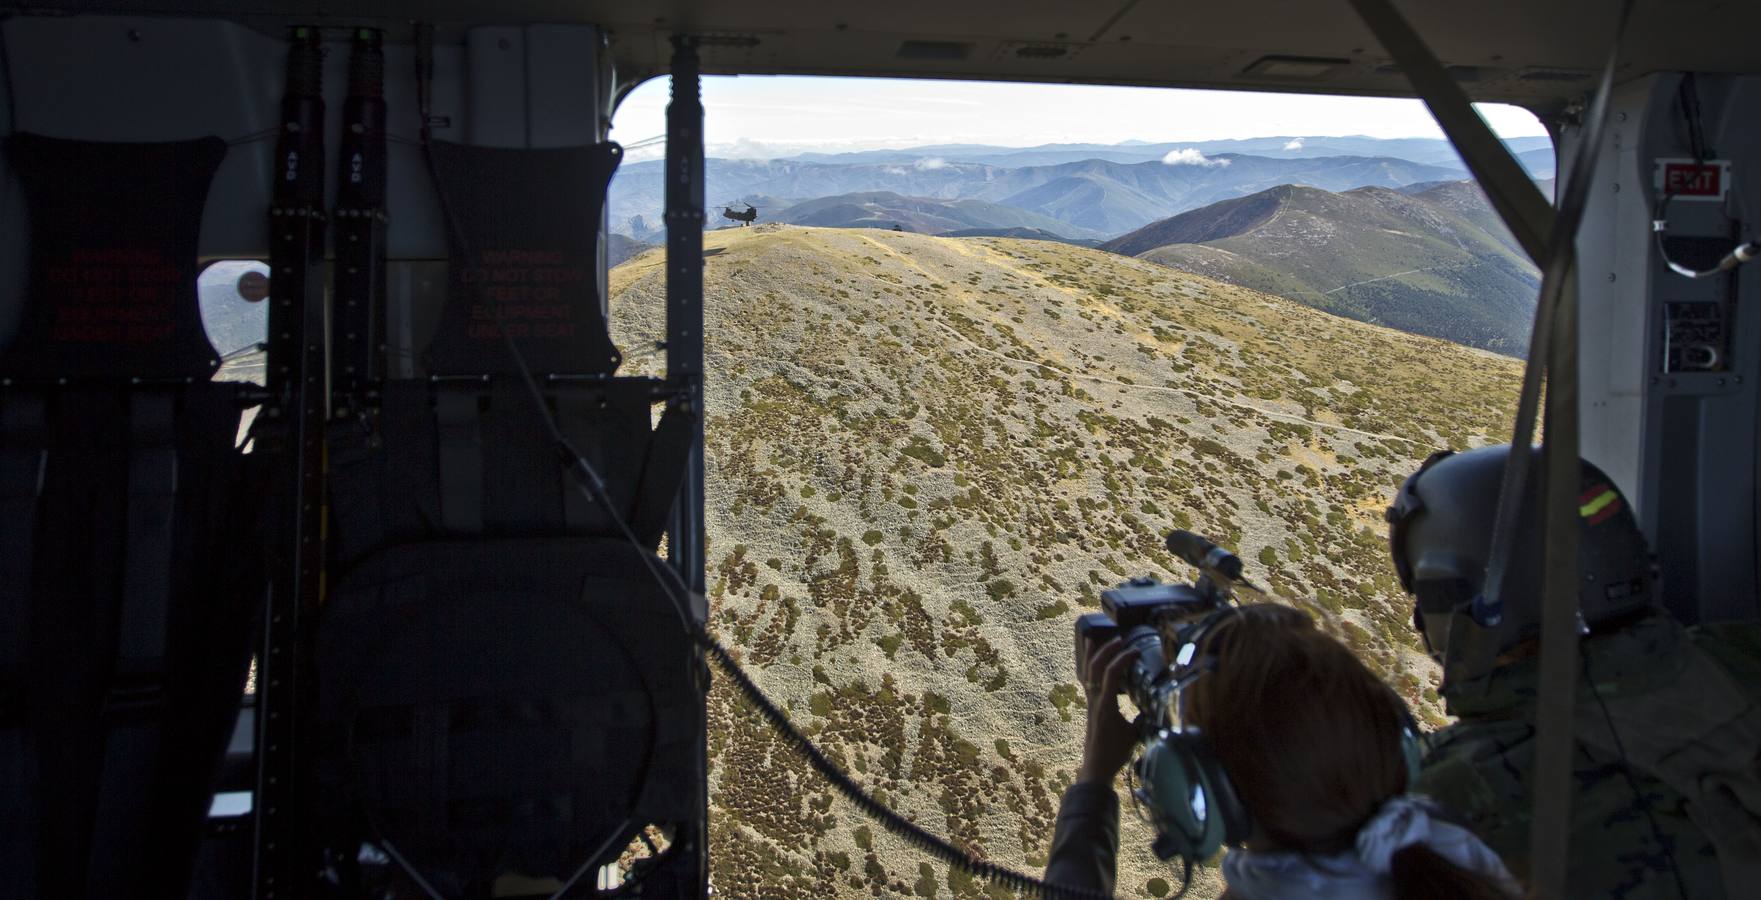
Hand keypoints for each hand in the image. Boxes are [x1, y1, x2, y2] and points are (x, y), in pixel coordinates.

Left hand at [1077, 636, 1140, 784]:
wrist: (1096, 767)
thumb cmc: (1116, 753)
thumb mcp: (1135, 734)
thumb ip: (1143, 717)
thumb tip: (1156, 704)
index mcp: (1106, 705)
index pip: (1112, 673)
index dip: (1123, 658)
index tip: (1135, 651)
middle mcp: (1095, 700)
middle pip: (1094, 668)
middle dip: (1106, 650)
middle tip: (1119, 639)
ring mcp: (1090, 703)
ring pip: (1086, 672)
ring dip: (1091, 655)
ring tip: (1095, 639)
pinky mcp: (1089, 707)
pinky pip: (1086, 681)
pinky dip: (1089, 668)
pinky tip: (1092, 662)